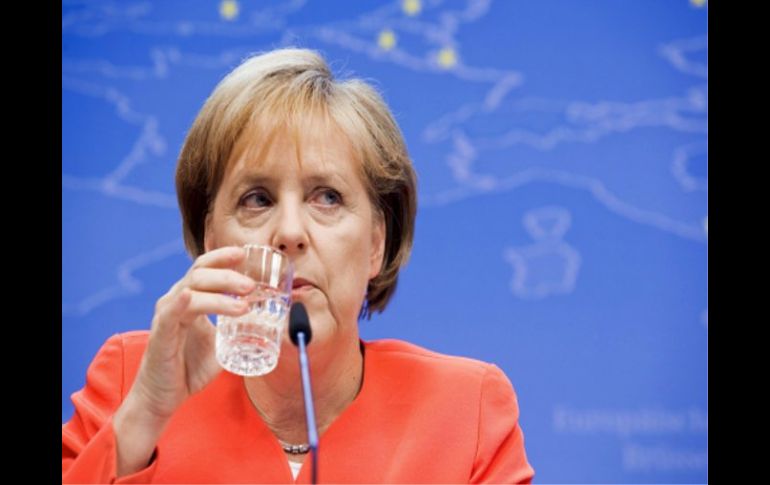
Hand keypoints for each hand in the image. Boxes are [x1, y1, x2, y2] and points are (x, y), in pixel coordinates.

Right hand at [113, 245, 254, 474]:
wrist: (164, 397)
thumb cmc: (189, 368)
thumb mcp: (222, 344)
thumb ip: (240, 331)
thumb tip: (270, 324)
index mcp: (190, 299)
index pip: (204, 268)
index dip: (223, 257)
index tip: (244, 254)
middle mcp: (176, 301)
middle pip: (200, 273)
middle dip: (228, 275)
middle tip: (251, 285)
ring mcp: (167, 315)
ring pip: (191, 289)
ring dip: (219, 292)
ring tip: (244, 302)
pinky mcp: (161, 333)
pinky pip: (171, 312)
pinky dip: (183, 302)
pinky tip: (193, 298)